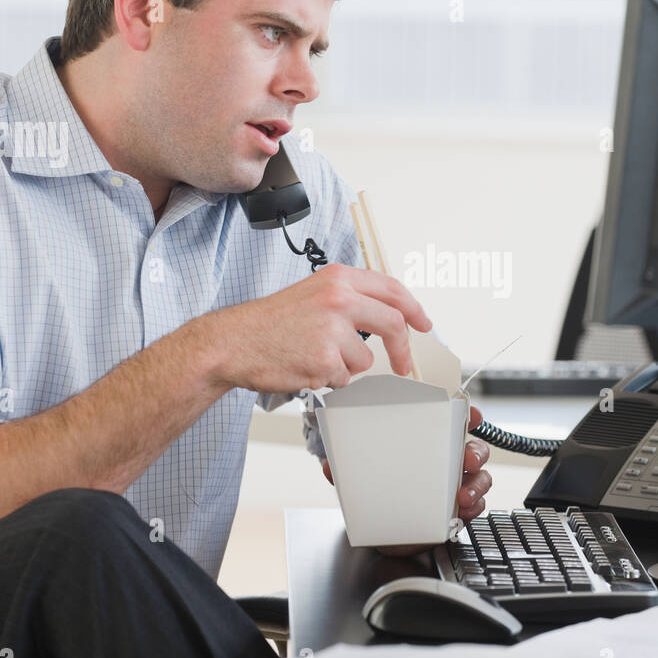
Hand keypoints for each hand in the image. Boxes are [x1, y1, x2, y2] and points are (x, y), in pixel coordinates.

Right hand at [201, 263, 430, 393]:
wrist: (233, 342)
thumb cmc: (270, 322)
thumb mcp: (312, 293)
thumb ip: (350, 299)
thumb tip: (387, 317)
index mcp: (338, 278)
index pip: (392, 289)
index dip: (414, 309)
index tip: (424, 324)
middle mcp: (339, 299)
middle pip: (393, 324)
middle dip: (403, 350)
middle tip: (404, 364)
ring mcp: (332, 330)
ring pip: (366, 359)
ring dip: (348, 366)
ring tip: (316, 356)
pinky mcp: (325, 360)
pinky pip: (344, 378)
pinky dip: (330, 379)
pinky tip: (306, 366)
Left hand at [320, 405, 492, 557]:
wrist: (388, 533)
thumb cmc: (383, 495)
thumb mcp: (364, 479)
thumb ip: (350, 470)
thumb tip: (330, 465)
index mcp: (429, 445)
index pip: (453, 422)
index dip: (467, 414)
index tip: (472, 415)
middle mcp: (448, 462)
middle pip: (474, 448)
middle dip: (476, 452)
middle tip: (467, 459)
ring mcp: (456, 486)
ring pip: (480, 477)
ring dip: (477, 483)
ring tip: (462, 495)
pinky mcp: (459, 510)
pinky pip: (476, 505)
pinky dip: (473, 507)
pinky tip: (462, 511)